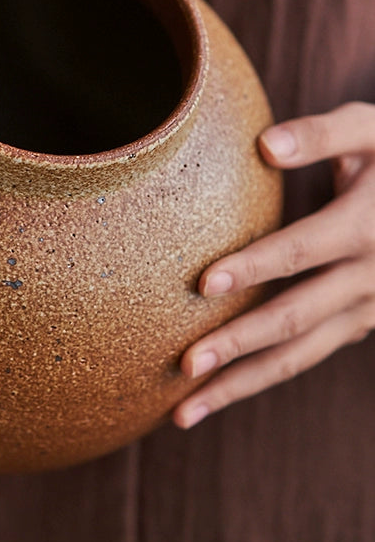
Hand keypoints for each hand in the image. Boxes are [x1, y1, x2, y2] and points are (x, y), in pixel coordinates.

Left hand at [173, 102, 374, 428]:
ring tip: (184, 412)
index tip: (204, 284)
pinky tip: (216, 394)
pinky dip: (260, 378)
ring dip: (243, 385)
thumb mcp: (369, 129)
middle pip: (297, 319)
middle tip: (185, 365)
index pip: (304, 252)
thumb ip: (321, 134)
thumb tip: (265, 145)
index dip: (255, 267)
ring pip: (300, 356)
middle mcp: (370, 278)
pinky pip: (305, 357)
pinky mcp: (356, 325)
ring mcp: (366, 311)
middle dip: (240, 344)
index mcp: (367, 227)